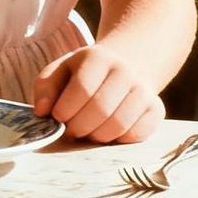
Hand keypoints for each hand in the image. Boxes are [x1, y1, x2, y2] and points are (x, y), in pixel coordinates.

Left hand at [33, 42, 165, 143]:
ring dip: (96, 136)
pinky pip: (136, 135)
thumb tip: (42, 111)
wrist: (124, 66)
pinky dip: (117, 140)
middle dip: (79, 127)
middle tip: (71, 130)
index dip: (65, 110)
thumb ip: (45, 88)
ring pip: (118, 125)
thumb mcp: (60, 72)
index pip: (82, 89)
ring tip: (88, 131)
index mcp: (97, 57)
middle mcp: (124, 71)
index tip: (57, 117)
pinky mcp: (156, 109)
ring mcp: (143, 90)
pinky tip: (107, 131)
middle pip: (100, 110)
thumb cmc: (83, 74)